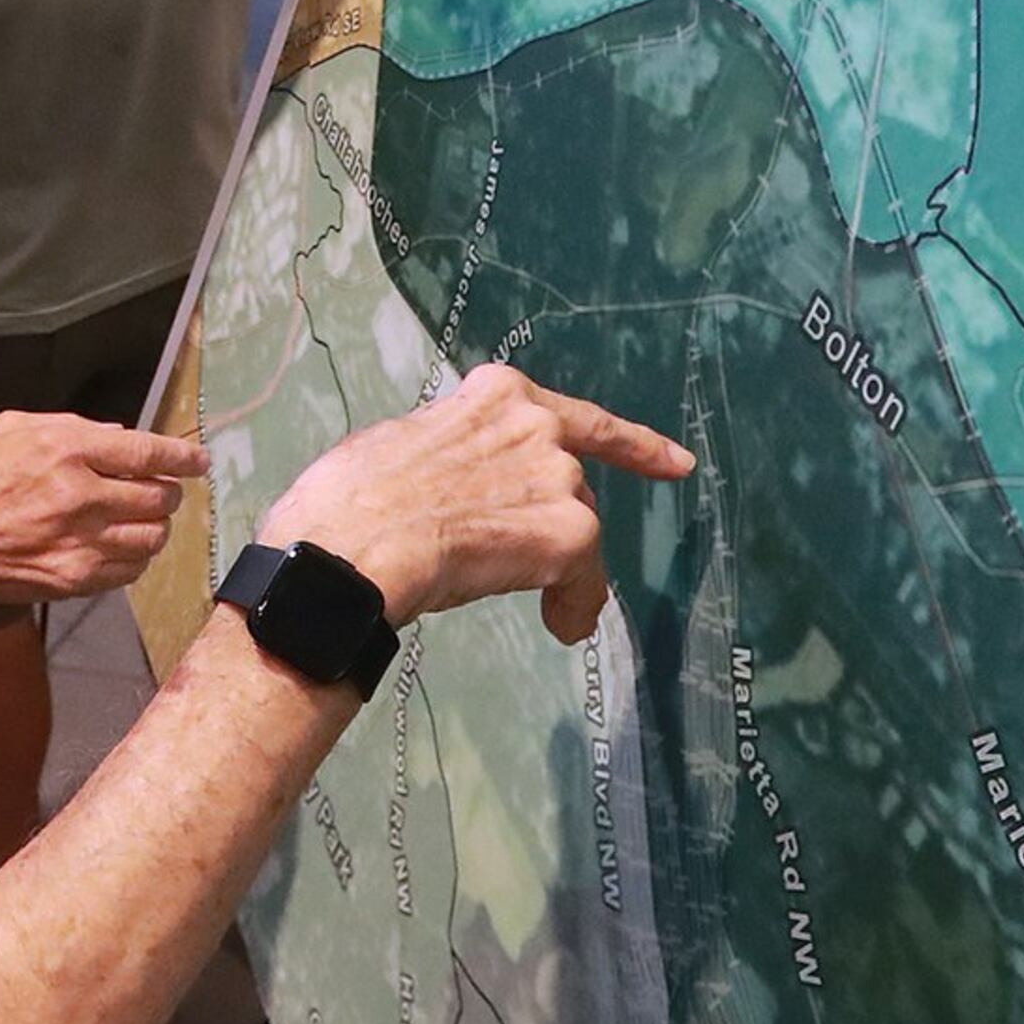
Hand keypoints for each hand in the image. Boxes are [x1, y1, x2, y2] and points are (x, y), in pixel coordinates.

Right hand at [0, 410, 209, 609]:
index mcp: (66, 448)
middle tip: (160, 489)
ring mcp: (79, 543)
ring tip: (139, 518)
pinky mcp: (72, 580)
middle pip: (160, 497)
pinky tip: (116, 546)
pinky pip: (129, 571)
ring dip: (154, 526)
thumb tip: (118, 436)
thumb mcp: (11, 429)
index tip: (198, 461)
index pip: (150, 453)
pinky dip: (133, 558)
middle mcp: (81, 495)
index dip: (184, 457)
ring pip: (153, 537)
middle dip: (168, 491)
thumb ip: (72, 427)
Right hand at [258, 365, 690, 643]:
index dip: (632, 444)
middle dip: (552, 524)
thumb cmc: (348, 503)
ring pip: (575, 529)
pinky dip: (575, 604)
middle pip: (569, 484)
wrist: (354, 549)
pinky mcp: (570, 531)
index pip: (575, 416)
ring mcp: (558, 476)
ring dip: (557, 566)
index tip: (675, 463)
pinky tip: (559, 627)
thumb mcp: (399, 448)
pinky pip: (588, 577)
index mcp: (493, 396)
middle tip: (520, 563)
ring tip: (531, 605)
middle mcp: (537, 425)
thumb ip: (447, 452)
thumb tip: (446, 478)